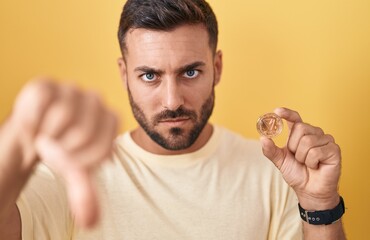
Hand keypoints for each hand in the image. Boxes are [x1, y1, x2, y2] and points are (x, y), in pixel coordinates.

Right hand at [10, 78, 118, 227]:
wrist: (35, 136)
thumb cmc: (62, 151)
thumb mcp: (76, 172)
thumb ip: (85, 193)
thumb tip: (90, 222)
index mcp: (111, 118)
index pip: (103, 147)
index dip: (82, 162)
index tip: (71, 161)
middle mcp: (95, 99)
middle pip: (83, 132)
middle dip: (63, 150)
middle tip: (56, 148)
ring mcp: (71, 89)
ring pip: (63, 117)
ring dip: (48, 136)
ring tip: (47, 135)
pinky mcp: (46, 84)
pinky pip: (42, 105)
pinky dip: (34, 123)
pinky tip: (35, 124)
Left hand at [260, 107, 340, 209]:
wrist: (309, 191)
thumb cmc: (296, 174)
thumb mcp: (280, 161)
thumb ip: (271, 150)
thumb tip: (262, 138)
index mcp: (300, 134)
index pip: (295, 118)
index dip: (287, 113)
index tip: (277, 111)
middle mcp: (314, 133)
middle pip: (300, 128)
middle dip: (294, 146)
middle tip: (298, 158)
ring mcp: (326, 140)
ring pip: (308, 141)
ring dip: (302, 157)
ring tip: (307, 163)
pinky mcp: (334, 149)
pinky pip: (316, 152)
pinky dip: (311, 162)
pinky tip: (316, 166)